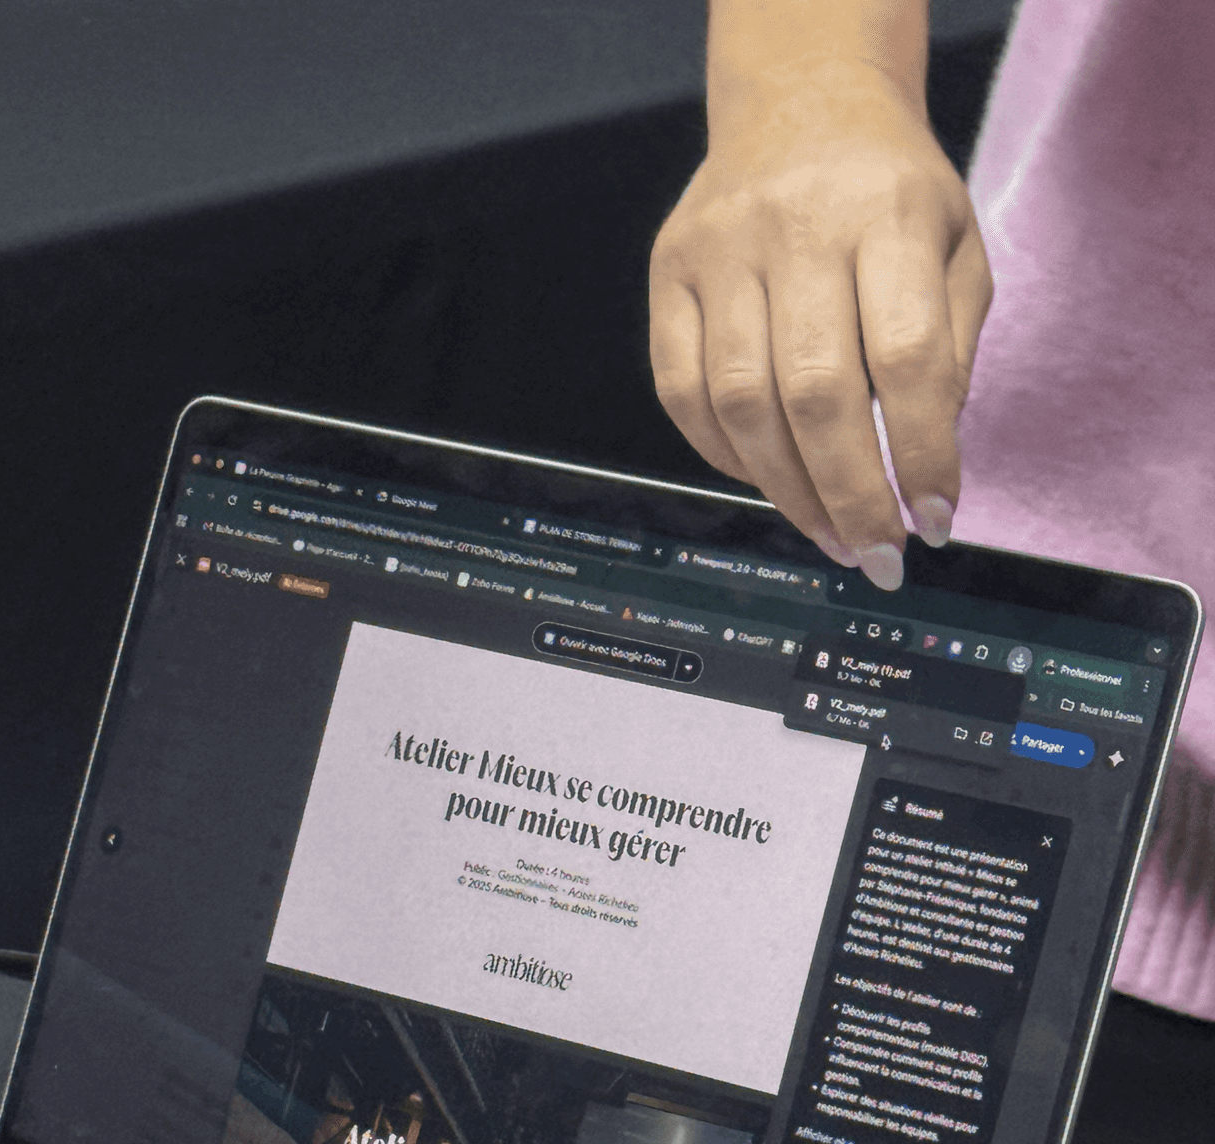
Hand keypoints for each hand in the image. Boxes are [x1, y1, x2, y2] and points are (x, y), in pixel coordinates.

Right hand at [649, 64, 991, 588]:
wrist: (801, 106)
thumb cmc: (890, 195)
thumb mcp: (955, 250)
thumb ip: (949, 353)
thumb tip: (922, 472)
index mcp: (885, 213)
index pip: (906, 359)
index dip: (920, 456)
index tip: (936, 523)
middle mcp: (794, 227)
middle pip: (815, 393)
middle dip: (850, 495)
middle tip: (876, 558)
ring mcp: (718, 251)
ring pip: (742, 404)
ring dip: (788, 492)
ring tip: (829, 535)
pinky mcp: (667, 274)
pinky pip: (683, 393)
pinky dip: (726, 457)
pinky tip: (769, 480)